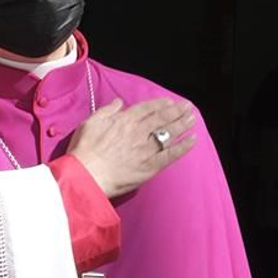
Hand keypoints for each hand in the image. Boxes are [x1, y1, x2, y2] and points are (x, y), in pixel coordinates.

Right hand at [68, 96, 196, 198]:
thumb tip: (118, 102)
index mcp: (125, 121)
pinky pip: (170, 155)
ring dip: (182, 124)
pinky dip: (183, 147)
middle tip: (188, 107)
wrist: (86, 176)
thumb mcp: (90, 123)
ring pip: (169, 133)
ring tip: (192, 119)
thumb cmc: (84, 151)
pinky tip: (192, 140)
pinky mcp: (150, 166)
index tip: (170, 102)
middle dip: (177, 111)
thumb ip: (107, 110)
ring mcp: (146, 149)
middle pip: (162, 118)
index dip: (161, 104)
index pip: (147, 108)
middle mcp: (139, 132)